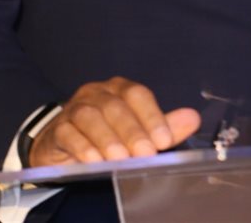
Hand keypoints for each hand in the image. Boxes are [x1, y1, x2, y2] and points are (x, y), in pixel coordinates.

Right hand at [27, 77, 200, 166]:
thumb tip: (193, 118)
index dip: (152, 116)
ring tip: (120, 159)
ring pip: (90, 117)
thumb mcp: (138, 130)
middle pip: (115, 107)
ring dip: (107, 139)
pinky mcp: (58, 128)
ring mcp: (75, 108)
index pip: (138, 95)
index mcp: (120, 89)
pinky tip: (94, 161)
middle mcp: (97, 93)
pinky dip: (83, 147)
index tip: (165, 140)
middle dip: (132, 131)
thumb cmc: (108, 134)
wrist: (64, 144)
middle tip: (145, 153)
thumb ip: (164, 126)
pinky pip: (69, 134)